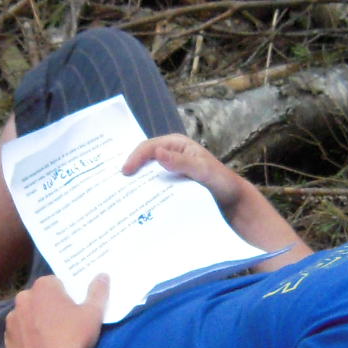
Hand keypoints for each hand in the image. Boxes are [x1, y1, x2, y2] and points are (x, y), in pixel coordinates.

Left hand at [4, 273, 108, 347]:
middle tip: (65, 324)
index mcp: (43, 287)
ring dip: (36, 322)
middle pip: (39, 298)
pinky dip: (27, 339)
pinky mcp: (7, 341)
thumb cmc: (74, 337)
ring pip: (27, 316)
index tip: (74, 310)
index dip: (67, 296)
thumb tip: (103, 275)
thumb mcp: (94, 313)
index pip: (56, 283)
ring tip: (52, 340)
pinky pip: (20, 335)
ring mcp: (12, 320)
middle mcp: (22, 299)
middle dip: (49, 307)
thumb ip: (98, 291)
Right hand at [124, 133, 248, 215]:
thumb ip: (181, 162)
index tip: (125, 173)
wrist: (232, 199)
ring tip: (121, 195)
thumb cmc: (220, 180)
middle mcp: (171, 154)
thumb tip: (158, 152)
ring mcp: (171, 169)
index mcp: (176, 144)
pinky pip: (155, 185)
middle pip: (145, 159)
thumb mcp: (202, 170)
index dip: (135, 158)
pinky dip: (146, 191)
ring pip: (148, 173)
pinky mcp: (172, 183)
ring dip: (137, 182)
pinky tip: (138, 202)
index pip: (149, 147)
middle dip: (131, 169)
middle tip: (115, 184)